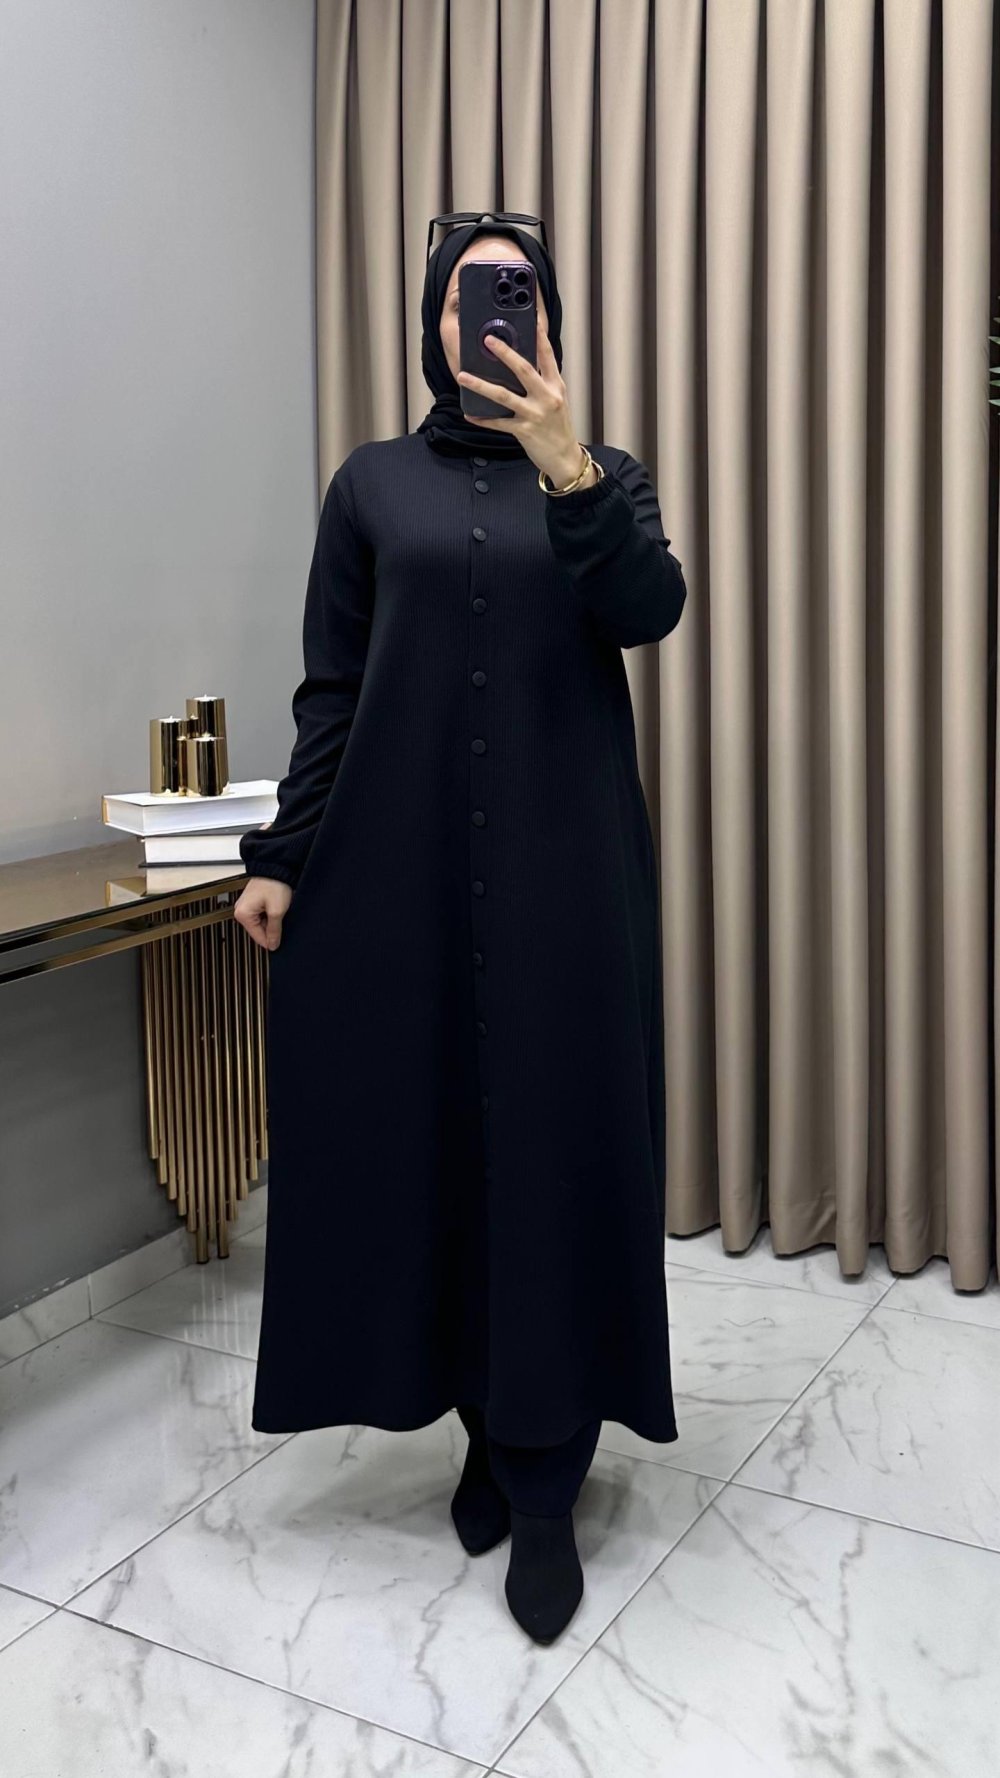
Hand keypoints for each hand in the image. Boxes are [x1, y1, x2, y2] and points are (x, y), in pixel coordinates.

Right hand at [234, 874, 292, 950]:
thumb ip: (274, 931)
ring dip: (272, 920)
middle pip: (259, 931)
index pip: (258, 938)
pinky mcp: (253, 902)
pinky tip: (276, 907)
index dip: (272, 941)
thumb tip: (272, 944)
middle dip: (272, 928)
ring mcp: (246, 906)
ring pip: (262, 923)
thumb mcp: (277, 911)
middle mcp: (241, 910)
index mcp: (243, 914)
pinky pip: (262, 915)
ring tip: (279, 909)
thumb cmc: (274, 884)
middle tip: (281, 918)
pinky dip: (270, 914)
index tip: (281, 941)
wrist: (276, 867)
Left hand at [456, 319, 594, 489]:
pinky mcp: (524, 431)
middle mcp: (547, 397)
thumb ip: (542, 383)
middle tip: (488, 340)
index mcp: (555, 386)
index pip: (547, 356)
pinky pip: (498, 423)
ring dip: (480, 385)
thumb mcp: (556, 400)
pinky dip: (482, 419)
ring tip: (463, 376)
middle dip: (505, 353)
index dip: (539, 336)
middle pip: (523, 369)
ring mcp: (535, 414)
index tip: (531, 319)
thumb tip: (520, 366)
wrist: (565, 458)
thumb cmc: (558, 428)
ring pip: (503, 395)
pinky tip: (469, 414)